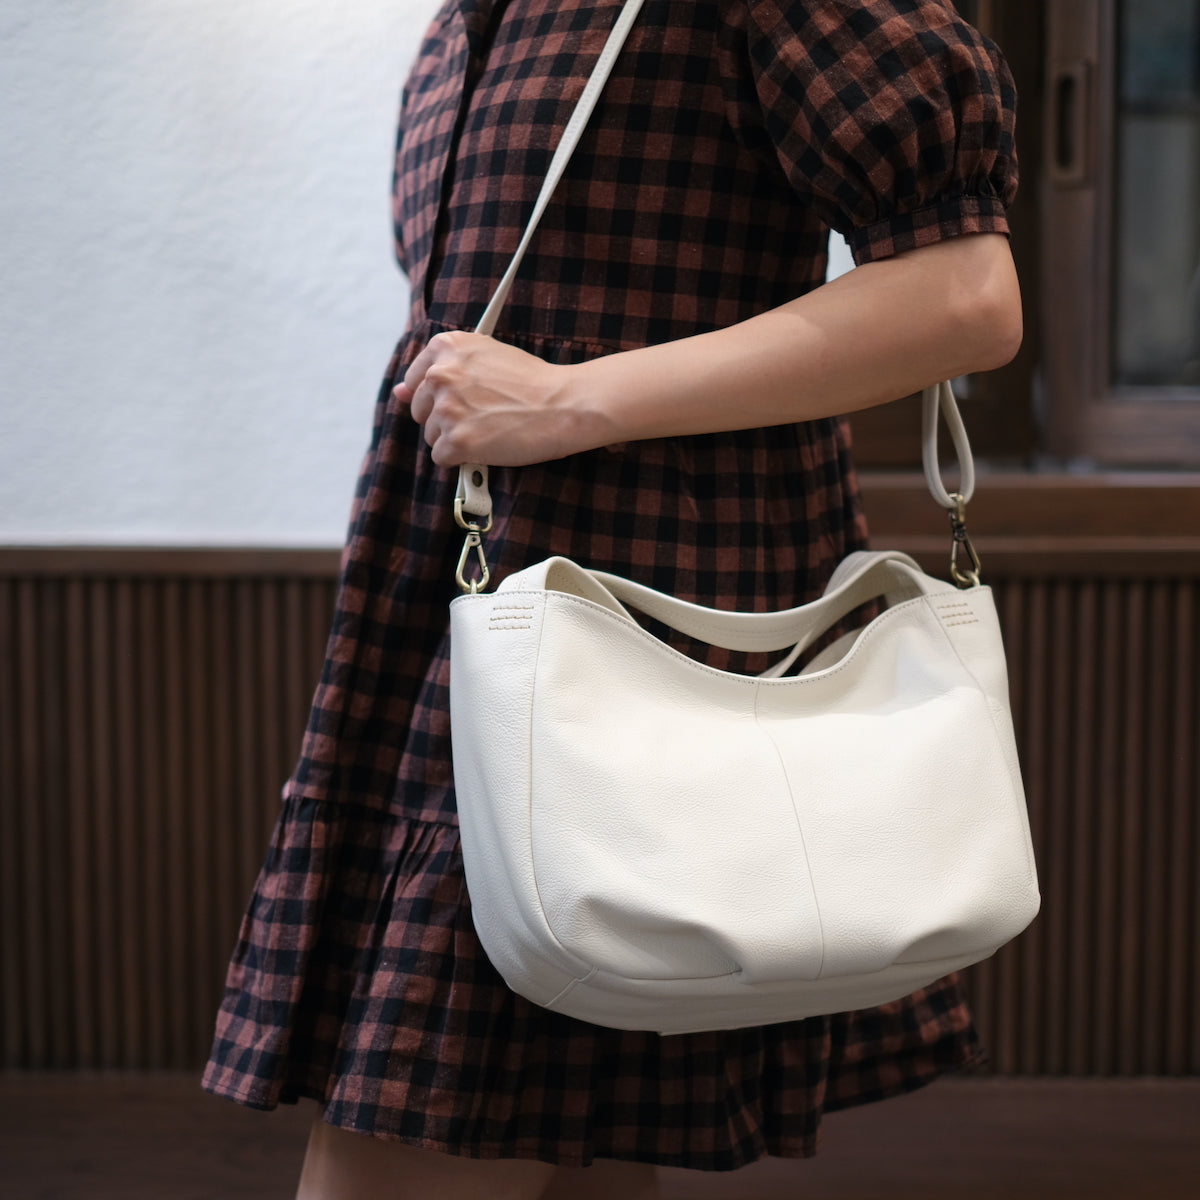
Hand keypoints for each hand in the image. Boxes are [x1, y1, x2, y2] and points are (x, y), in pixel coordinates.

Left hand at [393, 331, 588, 466]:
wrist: (562, 404)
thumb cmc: (531, 381)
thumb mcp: (484, 359)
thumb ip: (439, 372)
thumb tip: (398, 393)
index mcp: (446, 347)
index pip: (416, 380)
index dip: (438, 396)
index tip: (459, 400)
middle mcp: (440, 375)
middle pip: (421, 411)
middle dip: (445, 419)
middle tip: (483, 416)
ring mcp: (446, 409)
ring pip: (431, 437)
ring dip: (456, 439)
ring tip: (490, 429)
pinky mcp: (456, 441)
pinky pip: (442, 458)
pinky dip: (462, 458)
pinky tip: (488, 445)